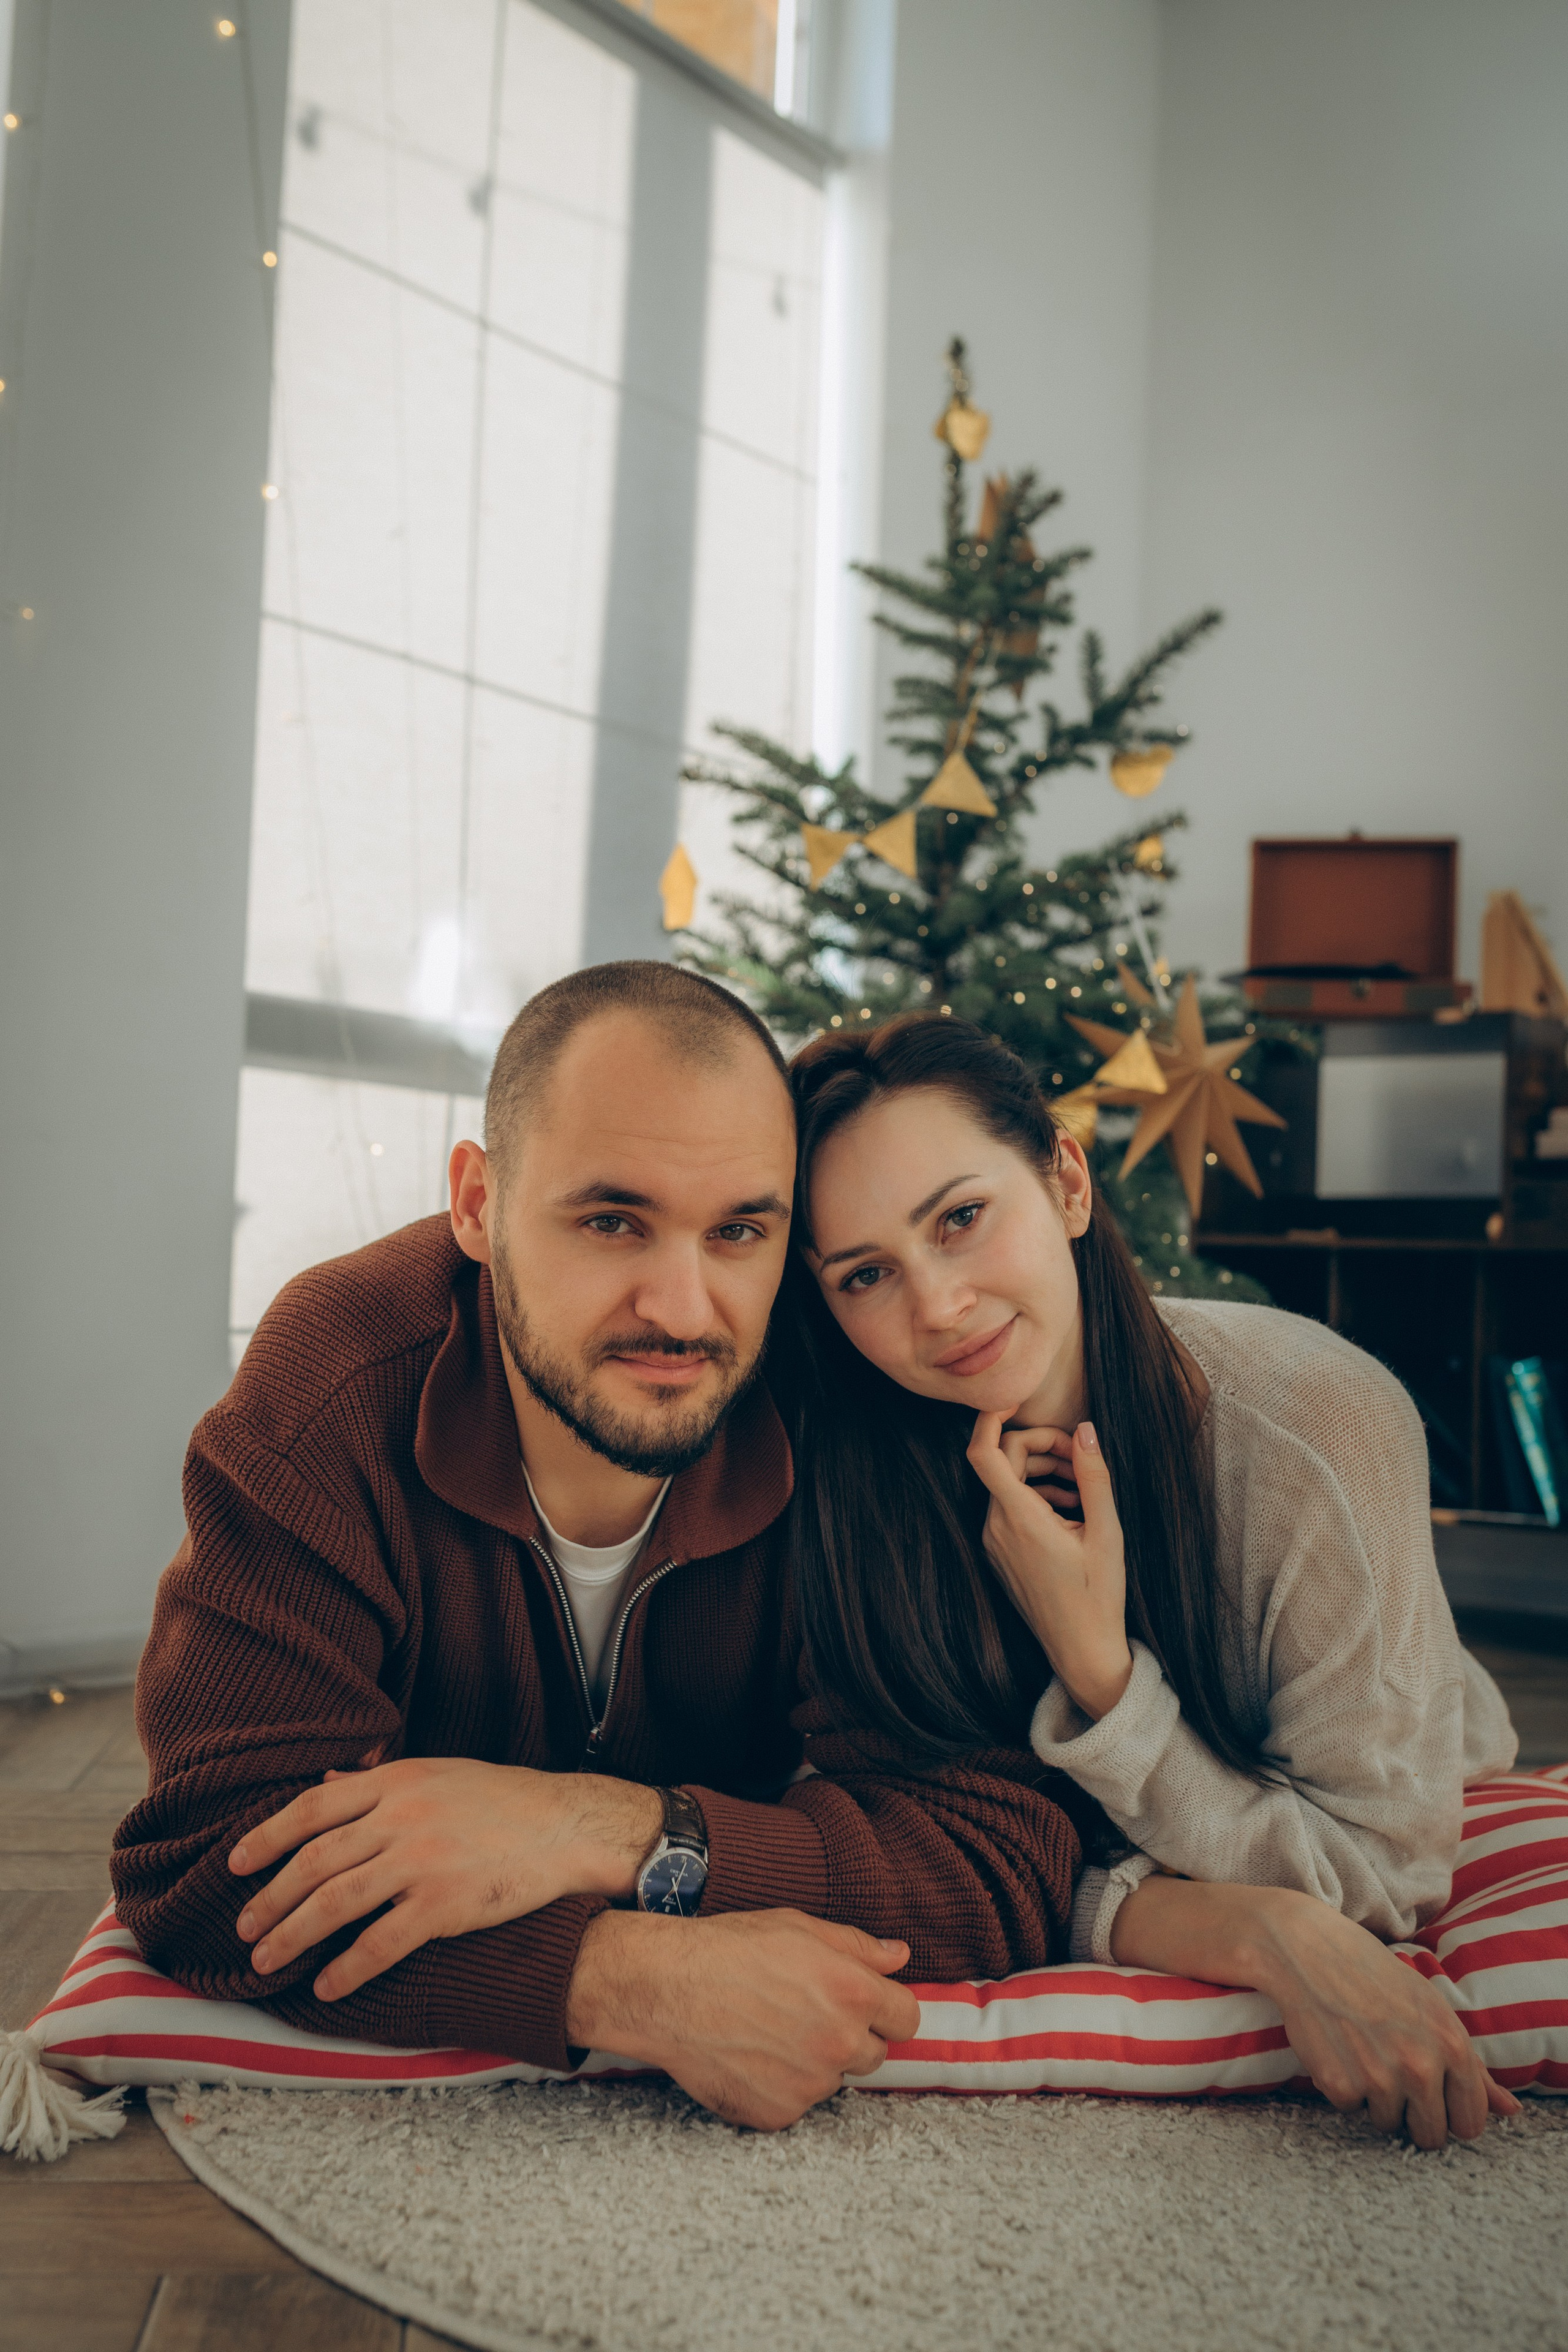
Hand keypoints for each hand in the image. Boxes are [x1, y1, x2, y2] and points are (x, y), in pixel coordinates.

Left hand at [228, 1758, 662, 1999]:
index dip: (266, 1837)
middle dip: (270, 1898)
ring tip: (266, 1960)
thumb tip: (325, 1780)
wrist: (565, 1827)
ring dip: (291, 1936)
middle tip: (245, 1928)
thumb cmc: (502, 1799)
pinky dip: (346, 1968)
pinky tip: (326, 1985)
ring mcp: (421, 1862)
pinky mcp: (443, 1905)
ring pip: (334, 1903)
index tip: (235, 1864)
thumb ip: (378, 1780)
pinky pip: (380, 1943)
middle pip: (313, 1861)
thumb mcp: (436, 1773)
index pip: (311, 1808)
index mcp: (396, 1781)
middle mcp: (401, 1817)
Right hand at [566, 1908, 921, 2130]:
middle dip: (849, 2036)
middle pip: (873, 2053)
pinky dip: (781, 2087)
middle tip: (804, 2013)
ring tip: (769, 2031)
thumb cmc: (730, 1949)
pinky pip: (797, 2104)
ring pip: (833, 2079)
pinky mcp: (778, 2113)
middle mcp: (839, 2043)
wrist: (667, 1988)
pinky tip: (751, 2056)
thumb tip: (900, 1956)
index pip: (907, 2019)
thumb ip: (858, 1946)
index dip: (887, 2010)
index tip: (865, 2005)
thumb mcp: (799, 1928)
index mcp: (853, 1993)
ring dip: (814, 2062)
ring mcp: (810, 2085)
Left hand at [967, 1413, 1131, 1718]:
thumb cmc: (1099, 1596)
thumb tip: (1086, 1429)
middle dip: (1040, 1446)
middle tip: (1080, 1457)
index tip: (1014, 1399)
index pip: (983, 1452)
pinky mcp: (998, 1553)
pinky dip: (1034, 1495)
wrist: (1082, 1652)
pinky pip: (1008, 1507)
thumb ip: (1094, 1477)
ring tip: (1082, 1489)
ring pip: (1006, 1484)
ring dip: (1040, 1472)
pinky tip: (1070, 1510)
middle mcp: (996, 1527)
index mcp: (1019, 1519)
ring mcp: (993, 1542)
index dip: (990, 1416)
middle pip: (1003, 1461)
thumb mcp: (1107, 1533)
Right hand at [1111, 1875, 1521, 2148]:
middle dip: (1412, 2114)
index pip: (1472, 2120)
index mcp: (1452, 2044)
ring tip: (1361, 2051)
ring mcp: (1380, 2078)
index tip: (1434, 2097)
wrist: (1302, 1946)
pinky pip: (1349, 2109)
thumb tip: (1513, 2111)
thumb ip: (1475, 2067)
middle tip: (1391, 2073)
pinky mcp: (1340, 2086)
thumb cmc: (1371, 1974)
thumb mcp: (1431, 2009)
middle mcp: (1421, 2065)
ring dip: (1374, 2098)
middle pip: (1431, 2135)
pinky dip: (1341, 2087)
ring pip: (1387, 2124)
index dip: (1452, 2113)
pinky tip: (1335, 2048)